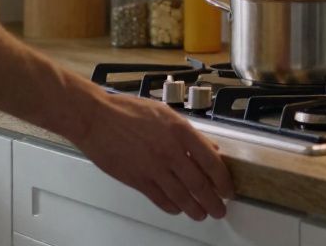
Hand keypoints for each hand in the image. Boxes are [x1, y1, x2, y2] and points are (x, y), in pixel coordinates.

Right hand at [71, 92, 235, 219]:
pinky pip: (160, 199)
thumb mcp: (165, 113)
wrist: (97, 118)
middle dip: (214, 202)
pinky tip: (178, 209)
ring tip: (203, 214)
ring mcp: (153, 167)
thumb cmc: (128, 111)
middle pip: (199, 184)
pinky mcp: (137, 179)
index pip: (211, 162)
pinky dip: (172, 207)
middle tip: (220, 209)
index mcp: (180, 131)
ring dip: (195, 209)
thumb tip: (210, 148)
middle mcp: (170, 151)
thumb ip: (189, 133)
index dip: (223, 180)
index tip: (228, 189)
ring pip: (182, 197)